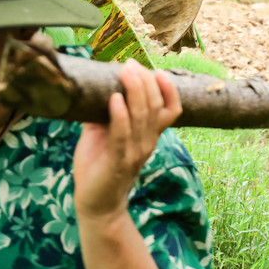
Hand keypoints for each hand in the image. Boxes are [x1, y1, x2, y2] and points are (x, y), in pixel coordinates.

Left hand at [73, 60, 181, 219]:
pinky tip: (114, 99)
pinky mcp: (117, 162)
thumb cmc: (100, 167)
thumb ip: (105, 113)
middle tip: (130, 64)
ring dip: (134, 91)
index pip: (171, 110)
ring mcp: (134, 153)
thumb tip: (98, 85)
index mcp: (149, 136)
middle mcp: (147, 142)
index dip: (168, 89)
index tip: (156, 70)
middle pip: (156, 107)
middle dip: (145, 82)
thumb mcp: (104, 134)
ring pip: (142, 117)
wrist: (96, 205)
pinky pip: (122, 135)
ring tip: (125, 71)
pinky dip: (119, 115)